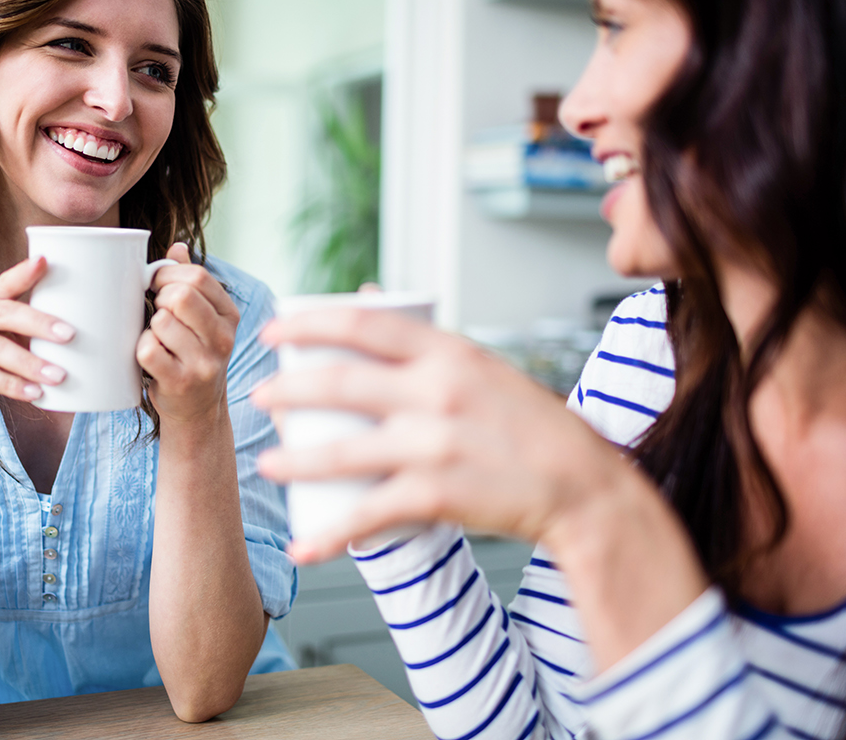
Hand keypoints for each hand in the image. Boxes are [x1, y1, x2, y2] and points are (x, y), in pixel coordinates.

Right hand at [0, 257, 73, 425]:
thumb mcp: (7, 338)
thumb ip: (31, 329)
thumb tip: (84, 332)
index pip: (4, 282)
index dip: (23, 273)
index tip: (46, 262)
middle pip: (2, 312)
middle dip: (39, 324)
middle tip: (71, 336)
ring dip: (29, 363)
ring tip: (58, 376)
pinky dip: (11, 385)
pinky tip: (34, 393)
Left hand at [138, 243, 240, 425]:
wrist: (198, 410)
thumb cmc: (194, 355)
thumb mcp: (203, 319)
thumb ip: (192, 283)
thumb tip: (178, 246)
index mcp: (230, 316)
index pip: (198, 277)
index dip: (168, 274)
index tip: (157, 284)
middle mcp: (222, 339)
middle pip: (180, 295)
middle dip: (159, 299)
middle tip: (158, 313)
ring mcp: (204, 363)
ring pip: (160, 321)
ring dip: (150, 328)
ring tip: (159, 339)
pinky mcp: (180, 382)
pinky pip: (147, 348)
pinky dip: (142, 348)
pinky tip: (152, 357)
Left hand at [253, 308, 623, 561]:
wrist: (585, 488)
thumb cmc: (534, 428)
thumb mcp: (485, 368)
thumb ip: (430, 344)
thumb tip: (372, 301)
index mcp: (450, 352)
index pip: (363, 323)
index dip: (309, 321)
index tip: (275, 326)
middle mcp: (439, 391)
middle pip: (339, 382)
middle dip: (287, 389)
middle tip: (261, 397)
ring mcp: (435, 443)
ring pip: (341, 450)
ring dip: (293, 460)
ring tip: (268, 464)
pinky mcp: (437, 495)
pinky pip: (368, 514)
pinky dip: (331, 534)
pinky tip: (306, 544)